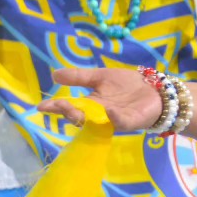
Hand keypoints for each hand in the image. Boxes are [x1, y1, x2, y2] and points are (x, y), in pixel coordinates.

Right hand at [39, 67, 162, 132]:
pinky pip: (120, 121)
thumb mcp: (100, 76)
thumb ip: (79, 77)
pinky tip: (108, 110)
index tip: (41, 106)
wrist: (155, 87)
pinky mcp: (131, 121)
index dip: (57, 107)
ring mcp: (114, 120)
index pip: (71, 106)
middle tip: (58, 106)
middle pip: (81, 117)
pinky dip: (113, 117)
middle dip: (69, 112)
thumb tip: (54, 74)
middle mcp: (100, 115)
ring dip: (85, 117)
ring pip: (97, 122)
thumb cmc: (128, 84)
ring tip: (73, 110)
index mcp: (92, 104)